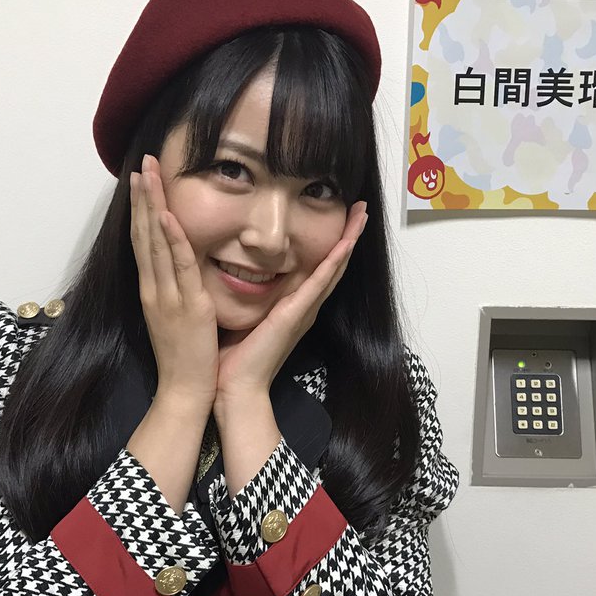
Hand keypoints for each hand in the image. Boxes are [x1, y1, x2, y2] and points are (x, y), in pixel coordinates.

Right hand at [129, 154, 218, 409]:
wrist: (184, 390)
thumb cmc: (184, 358)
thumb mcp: (174, 317)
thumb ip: (175, 291)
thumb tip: (177, 270)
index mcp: (152, 290)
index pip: (144, 241)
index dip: (141, 208)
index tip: (141, 179)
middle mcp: (154, 288)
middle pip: (143, 233)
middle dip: (142, 196)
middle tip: (142, 162)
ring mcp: (167, 295)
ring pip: (155, 242)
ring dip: (152, 205)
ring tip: (148, 174)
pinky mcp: (186, 305)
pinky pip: (177, 266)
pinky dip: (171, 238)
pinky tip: (167, 215)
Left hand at [214, 200, 367, 416]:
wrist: (235, 387)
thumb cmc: (234, 358)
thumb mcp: (244, 316)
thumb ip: (248, 298)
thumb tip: (234, 273)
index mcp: (293, 306)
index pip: (318, 268)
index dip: (332, 243)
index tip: (342, 217)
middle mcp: (305, 307)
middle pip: (333, 264)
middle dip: (348, 235)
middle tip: (362, 208)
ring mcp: (305, 311)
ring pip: (333, 268)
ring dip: (349, 240)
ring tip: (362, 215)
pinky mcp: (297, 315)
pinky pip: (320, 283)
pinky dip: (334, 262)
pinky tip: (346, 243)